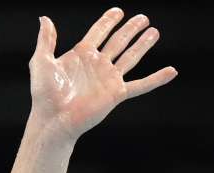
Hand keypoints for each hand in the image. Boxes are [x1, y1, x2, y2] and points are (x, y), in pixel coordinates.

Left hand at [29, 8, 176, 140]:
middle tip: (143, 18)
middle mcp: (97, 64)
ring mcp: (108, 78)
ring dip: (143, 45)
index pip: (98, 32)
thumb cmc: (44, 95)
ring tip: (154, 32)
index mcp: (81, 55)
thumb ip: (46, 40)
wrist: (54, 120)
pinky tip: (171, 71)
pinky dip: (157, 78)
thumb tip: (44, 18)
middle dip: (130, 29)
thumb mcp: (41, 63)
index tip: (118, 11)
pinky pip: (141, 85)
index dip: (108, 21)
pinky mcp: (116, 93)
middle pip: (118, 41)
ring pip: (131, 57)